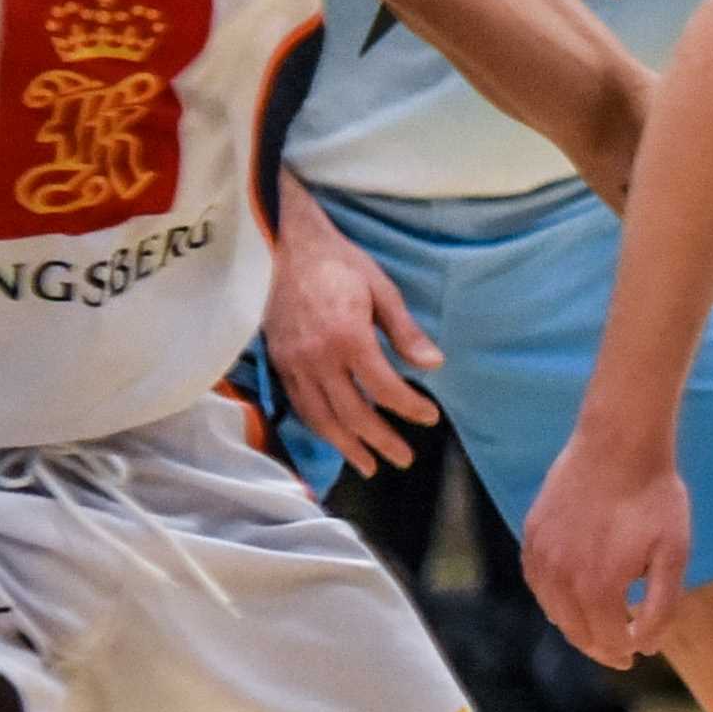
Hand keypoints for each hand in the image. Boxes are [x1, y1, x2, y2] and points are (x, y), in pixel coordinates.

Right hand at [263, 203, 442, 475]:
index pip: (384, 388)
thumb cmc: (337, 262)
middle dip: (381, 441)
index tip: (430, 418)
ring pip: (322, 418)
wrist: (282, 245)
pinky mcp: (279, 364)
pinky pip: (301, 407)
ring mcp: (294, 365)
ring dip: (348, 447)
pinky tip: (337, 438)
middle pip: (353, 414)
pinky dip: (321, 428)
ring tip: (370, 466)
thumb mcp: (380, 288)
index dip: (409, 408)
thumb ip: (404, 331)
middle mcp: (318, 358)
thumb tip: (433, 365)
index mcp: (348, 337)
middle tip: (404, 458)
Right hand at [524, 430, 692, 666]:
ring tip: (598, 624)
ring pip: (553, 610)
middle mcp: (561, 578)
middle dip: (600, 646)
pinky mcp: (531, 534)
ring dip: (575, 624)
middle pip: (576, 632)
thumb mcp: (673, 555)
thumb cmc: (654, 497)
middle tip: (620, 648)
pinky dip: (554, 598)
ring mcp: (541, 555)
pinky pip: (537, 582)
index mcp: (597, 588)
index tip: (637, 653)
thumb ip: (661, 608)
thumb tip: (644, 646)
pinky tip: (571, 594)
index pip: (606, 641)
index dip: (624, 652)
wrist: (619, 443)